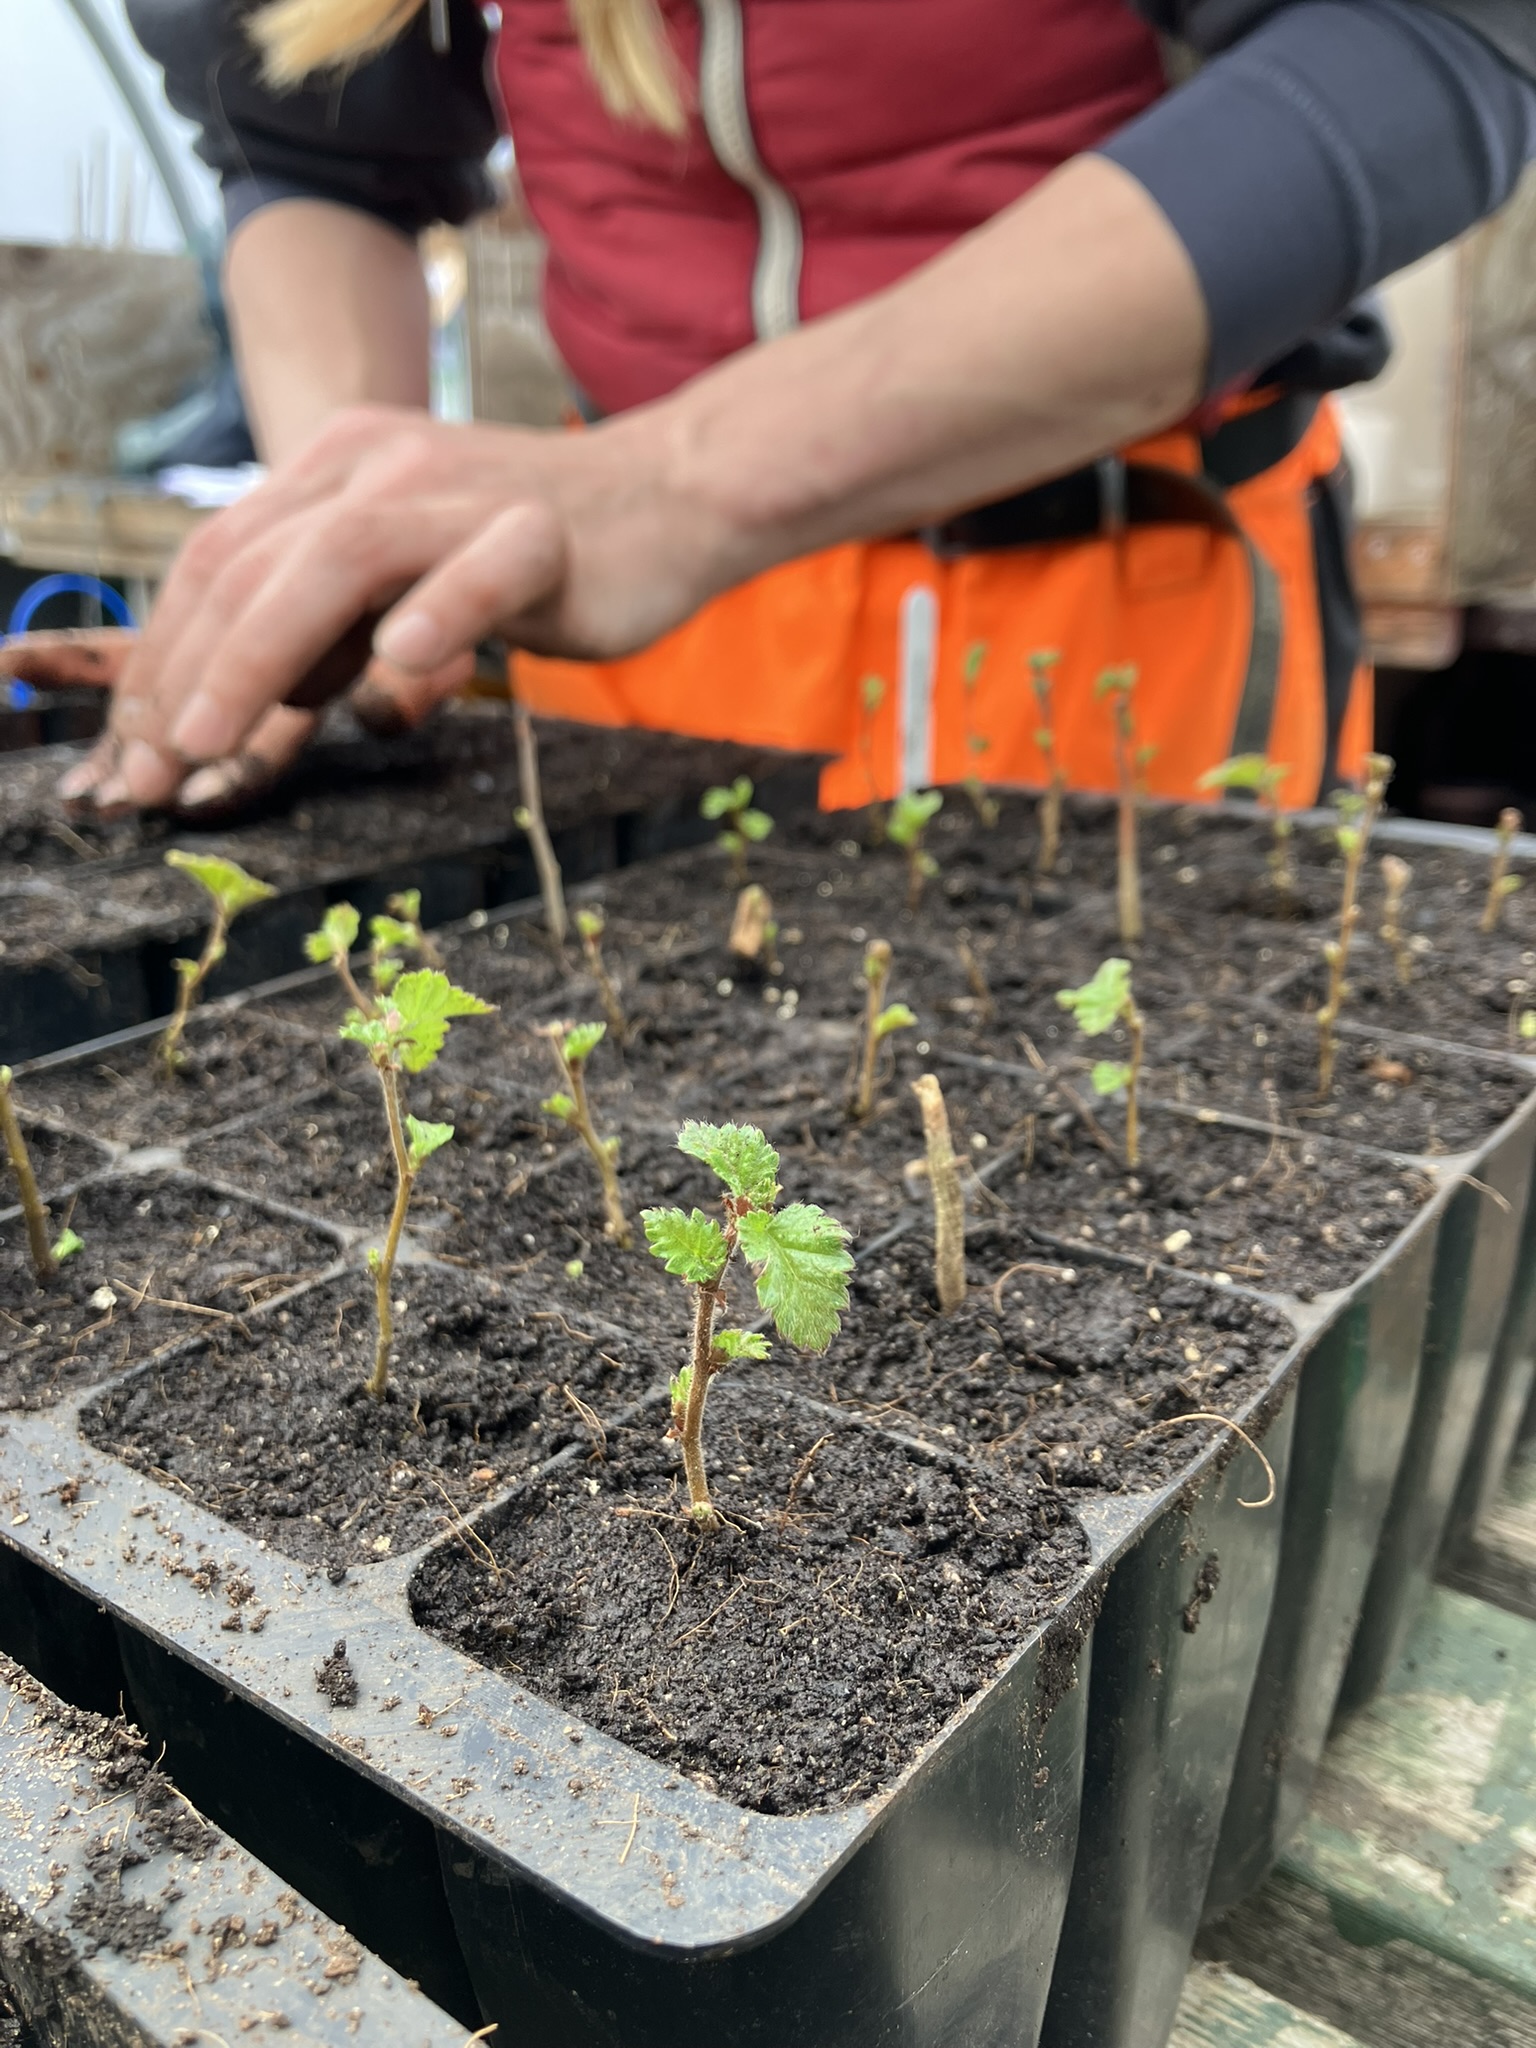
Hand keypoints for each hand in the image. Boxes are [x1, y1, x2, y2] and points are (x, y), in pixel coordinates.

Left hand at [61, 399, 730, 812]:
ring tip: (213, 736)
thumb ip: (334, 620)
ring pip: (336, 563)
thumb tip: (263, 695)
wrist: (673, 496)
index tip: (133, 753)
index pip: (216, 561)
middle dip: (185, 674)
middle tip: (149, 771)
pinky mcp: (540, 531)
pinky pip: (478, 571)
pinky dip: (435, 614)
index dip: (161, 658)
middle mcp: (379, 466)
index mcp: (337, 470)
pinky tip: (399, 664)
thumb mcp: (406, 578)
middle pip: (252, 563)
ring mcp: (459, 494)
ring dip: (261, 654)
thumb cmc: (538, 553)